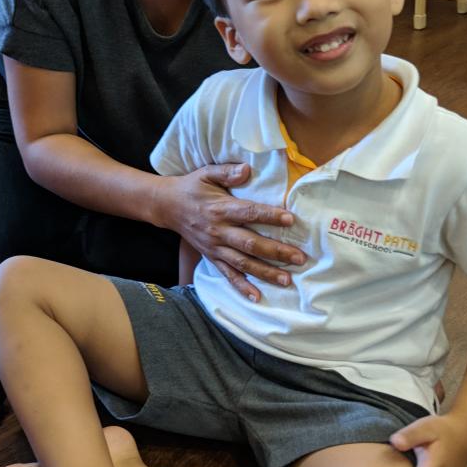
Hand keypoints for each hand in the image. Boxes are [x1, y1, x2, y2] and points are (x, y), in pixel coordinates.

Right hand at [157, 163, 305, 301]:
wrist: (167, 206)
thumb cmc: (192, 188)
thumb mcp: (206, 173)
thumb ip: (226, 171)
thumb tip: (247, 169)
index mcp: (220, 209)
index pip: (249, 213)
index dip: (269, 216)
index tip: (290, 219)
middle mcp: (218, 231)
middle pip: (250, 244)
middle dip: (276, 252)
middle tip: (299, 258)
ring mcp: (215, 247)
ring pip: (242, 263)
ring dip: (265, 273)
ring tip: (287, 280)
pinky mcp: (211, 257)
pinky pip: (227, 275)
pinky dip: (241, 287)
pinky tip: (257, 297)